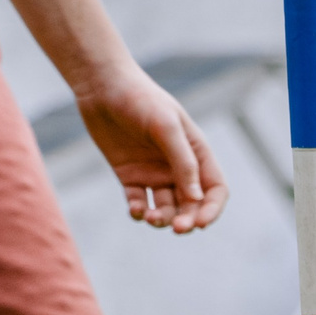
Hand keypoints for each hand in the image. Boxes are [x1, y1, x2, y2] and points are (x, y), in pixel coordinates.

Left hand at [74, 66, 227, 232]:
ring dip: (162, 219)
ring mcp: (154, 172)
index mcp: (196, 152)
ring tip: (150, 218)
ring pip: (166, 208)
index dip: (211, 209)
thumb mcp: (166, 127)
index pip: (214, 190)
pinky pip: (139, 202)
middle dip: (187, 220)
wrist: (101, 85)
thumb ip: (183, 162)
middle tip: (177, 229)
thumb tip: (196, 198)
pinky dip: (139, 212)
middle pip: (191, 205)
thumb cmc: (140, 99)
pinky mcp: (130, 176)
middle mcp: (178, 166)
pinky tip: (136, 210)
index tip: (200, 223)